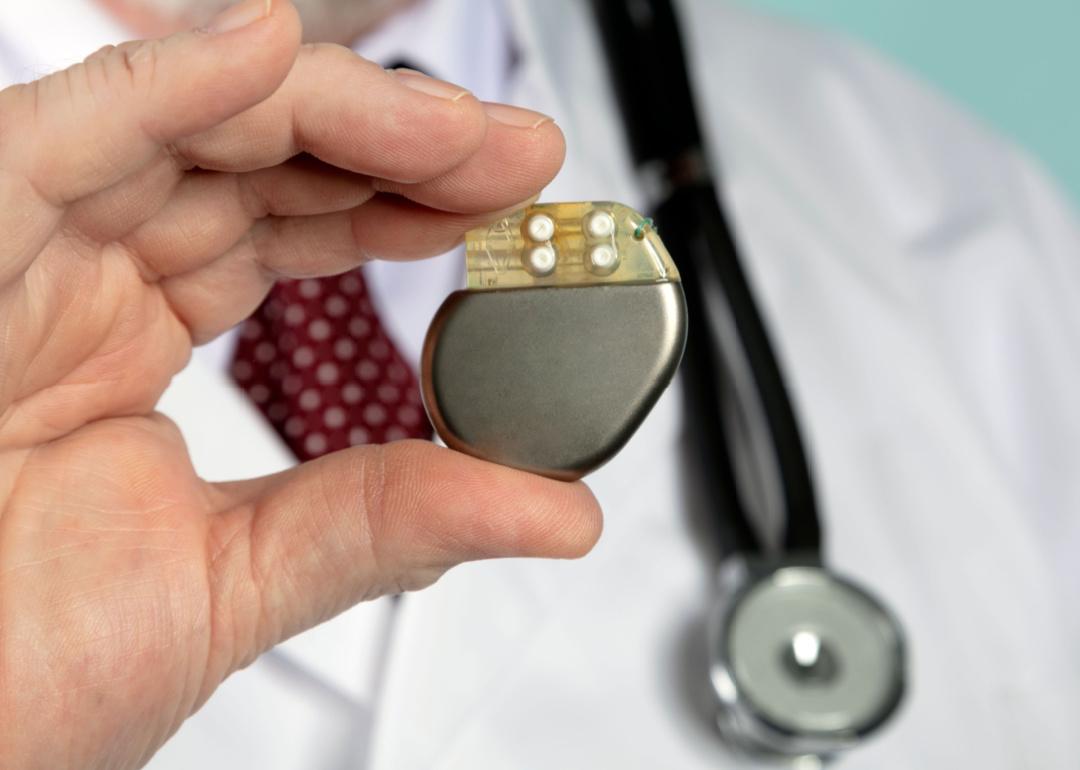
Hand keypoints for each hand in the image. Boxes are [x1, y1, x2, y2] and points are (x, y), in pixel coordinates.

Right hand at [0, 2, 600, 766]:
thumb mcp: (243, 581)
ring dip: (331, 112)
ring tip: (456, 131)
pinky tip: (273, 51)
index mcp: (130, 341)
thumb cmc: (13, 671)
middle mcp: (79, 276)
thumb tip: (556, 510)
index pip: (287, 231)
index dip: (401, 205)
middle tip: (517, 159)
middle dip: (398, 146)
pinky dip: (170, 86)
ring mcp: (20, 251)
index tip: (509, 210)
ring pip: (187, 126)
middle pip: (257, 160)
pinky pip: (64, 135)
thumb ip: (395, 524)